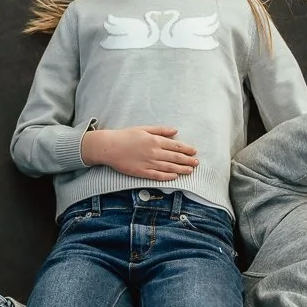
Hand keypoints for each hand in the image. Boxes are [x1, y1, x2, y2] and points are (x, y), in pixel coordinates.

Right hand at [82, 126, 197, 179]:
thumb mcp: (144, 129)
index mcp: (155, 140)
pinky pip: (158, 176)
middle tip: (196, 163)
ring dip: (181, 170)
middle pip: (175, 158)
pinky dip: (168, 176)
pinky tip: (175, 177)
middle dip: (188, 161)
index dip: (187, 149)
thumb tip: (175, 131)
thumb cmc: (125, 136)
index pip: (176, 146)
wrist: (109, 147)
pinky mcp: (142, 172)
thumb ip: (160, 130)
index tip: (194, 152)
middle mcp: (154, 152)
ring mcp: (148, 163)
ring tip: (190, 171)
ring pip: (169, 168)